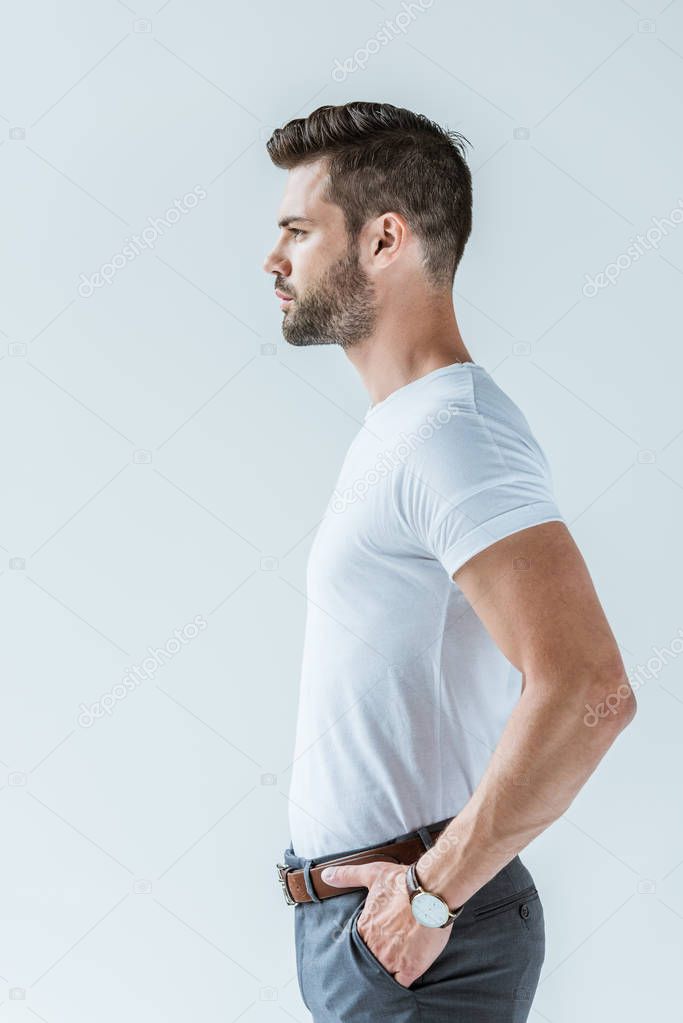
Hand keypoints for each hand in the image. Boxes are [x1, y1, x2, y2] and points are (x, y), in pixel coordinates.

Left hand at [320, 860, 452, 987]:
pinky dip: (399, 985)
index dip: (364, 945)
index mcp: (364, 928)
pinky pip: (400, 985)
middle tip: (382, 956)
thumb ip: (347, 875)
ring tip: (391, 970)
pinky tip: (402, 980)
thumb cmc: (402, 882)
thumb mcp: (372, 874)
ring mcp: (391, 960)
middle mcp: (374, 946)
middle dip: (372, 961)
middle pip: (367, 962)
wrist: (430, 892)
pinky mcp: (409, 968)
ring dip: (384, 974)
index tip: (372, 943)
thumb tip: (326, 875)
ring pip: (381, 975)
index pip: (356, 946)